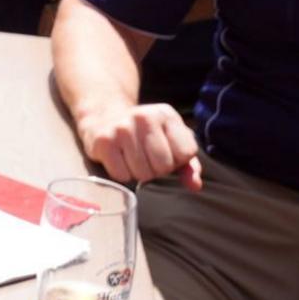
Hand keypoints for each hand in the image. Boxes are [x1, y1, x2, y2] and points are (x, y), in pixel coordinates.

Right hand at [76, 98, 202, 187]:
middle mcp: (144, 116)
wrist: (104, 118)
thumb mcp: (171, 142)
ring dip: (139, 173)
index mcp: (166, 114)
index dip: (177, 160)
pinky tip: (118, 160)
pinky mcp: (104, 141)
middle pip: (164, 166)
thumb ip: (189, 165)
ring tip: (132, 158)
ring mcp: (122, 128)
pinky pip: (122, 175)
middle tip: (146, 158)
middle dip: (157, 169)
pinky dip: (122, 174)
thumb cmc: (145, 136)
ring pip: (143, 174)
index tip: (165, 152)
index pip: (186, 153)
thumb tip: (194, 184)